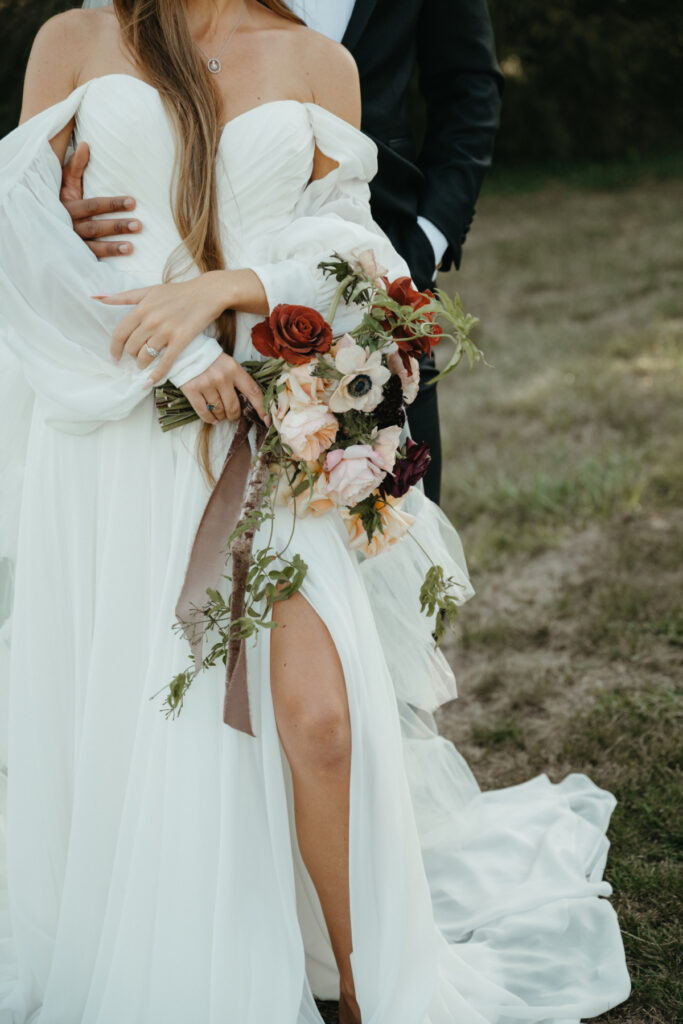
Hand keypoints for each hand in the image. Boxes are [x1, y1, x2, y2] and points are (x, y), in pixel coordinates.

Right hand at [61, 142, 141, 257]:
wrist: (39, 226)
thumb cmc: (58, 200)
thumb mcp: (64, 183)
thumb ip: (75, 166)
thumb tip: (86, 144)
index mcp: (67, 207)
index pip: (92, 205)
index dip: (112, 204)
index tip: (133, 201)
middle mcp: (68, 227)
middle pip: (95, 227)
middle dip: (117, 226)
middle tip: (138, 225)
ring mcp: (72, 245)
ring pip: (93, 248)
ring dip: (112, 248)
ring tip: (131, 248)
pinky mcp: (75, 258)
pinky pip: (90, 262)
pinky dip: (104, 262)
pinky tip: (120, 264)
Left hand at [95, 273, 230, 385]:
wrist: (207, 293)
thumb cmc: (178, 292)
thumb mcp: (149, 290)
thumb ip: (124, 296)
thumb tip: (97, 297)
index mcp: (141, 309)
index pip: (120, 334)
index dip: (114, 349)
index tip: (114, 358)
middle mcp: (151, 321)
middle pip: (131, 347)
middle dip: (130, 356)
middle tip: (135, 358)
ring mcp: (166, 331)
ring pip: (145, 356)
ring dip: (142, 364)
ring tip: (143, 366)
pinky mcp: (180, 340)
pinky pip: (165, 362)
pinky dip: (156, 374)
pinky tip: (150, 382)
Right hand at [180, 353, 267, 425]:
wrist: (184, 349)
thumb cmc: (209, 358)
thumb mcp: (227, 363)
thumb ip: (237, 379)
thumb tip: (246, 402)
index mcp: (234, 369)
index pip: (253, 392)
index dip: (261, 408)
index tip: (267, 420)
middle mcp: (221, 377)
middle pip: (234, 406)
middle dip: (235, 415)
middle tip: (233, 415)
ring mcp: (206, 384)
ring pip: (219, 410)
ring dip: (222, 416)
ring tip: (221, 414)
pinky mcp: (192, 390)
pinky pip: (204, 412)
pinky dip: (210, 419)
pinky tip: (213, 419)